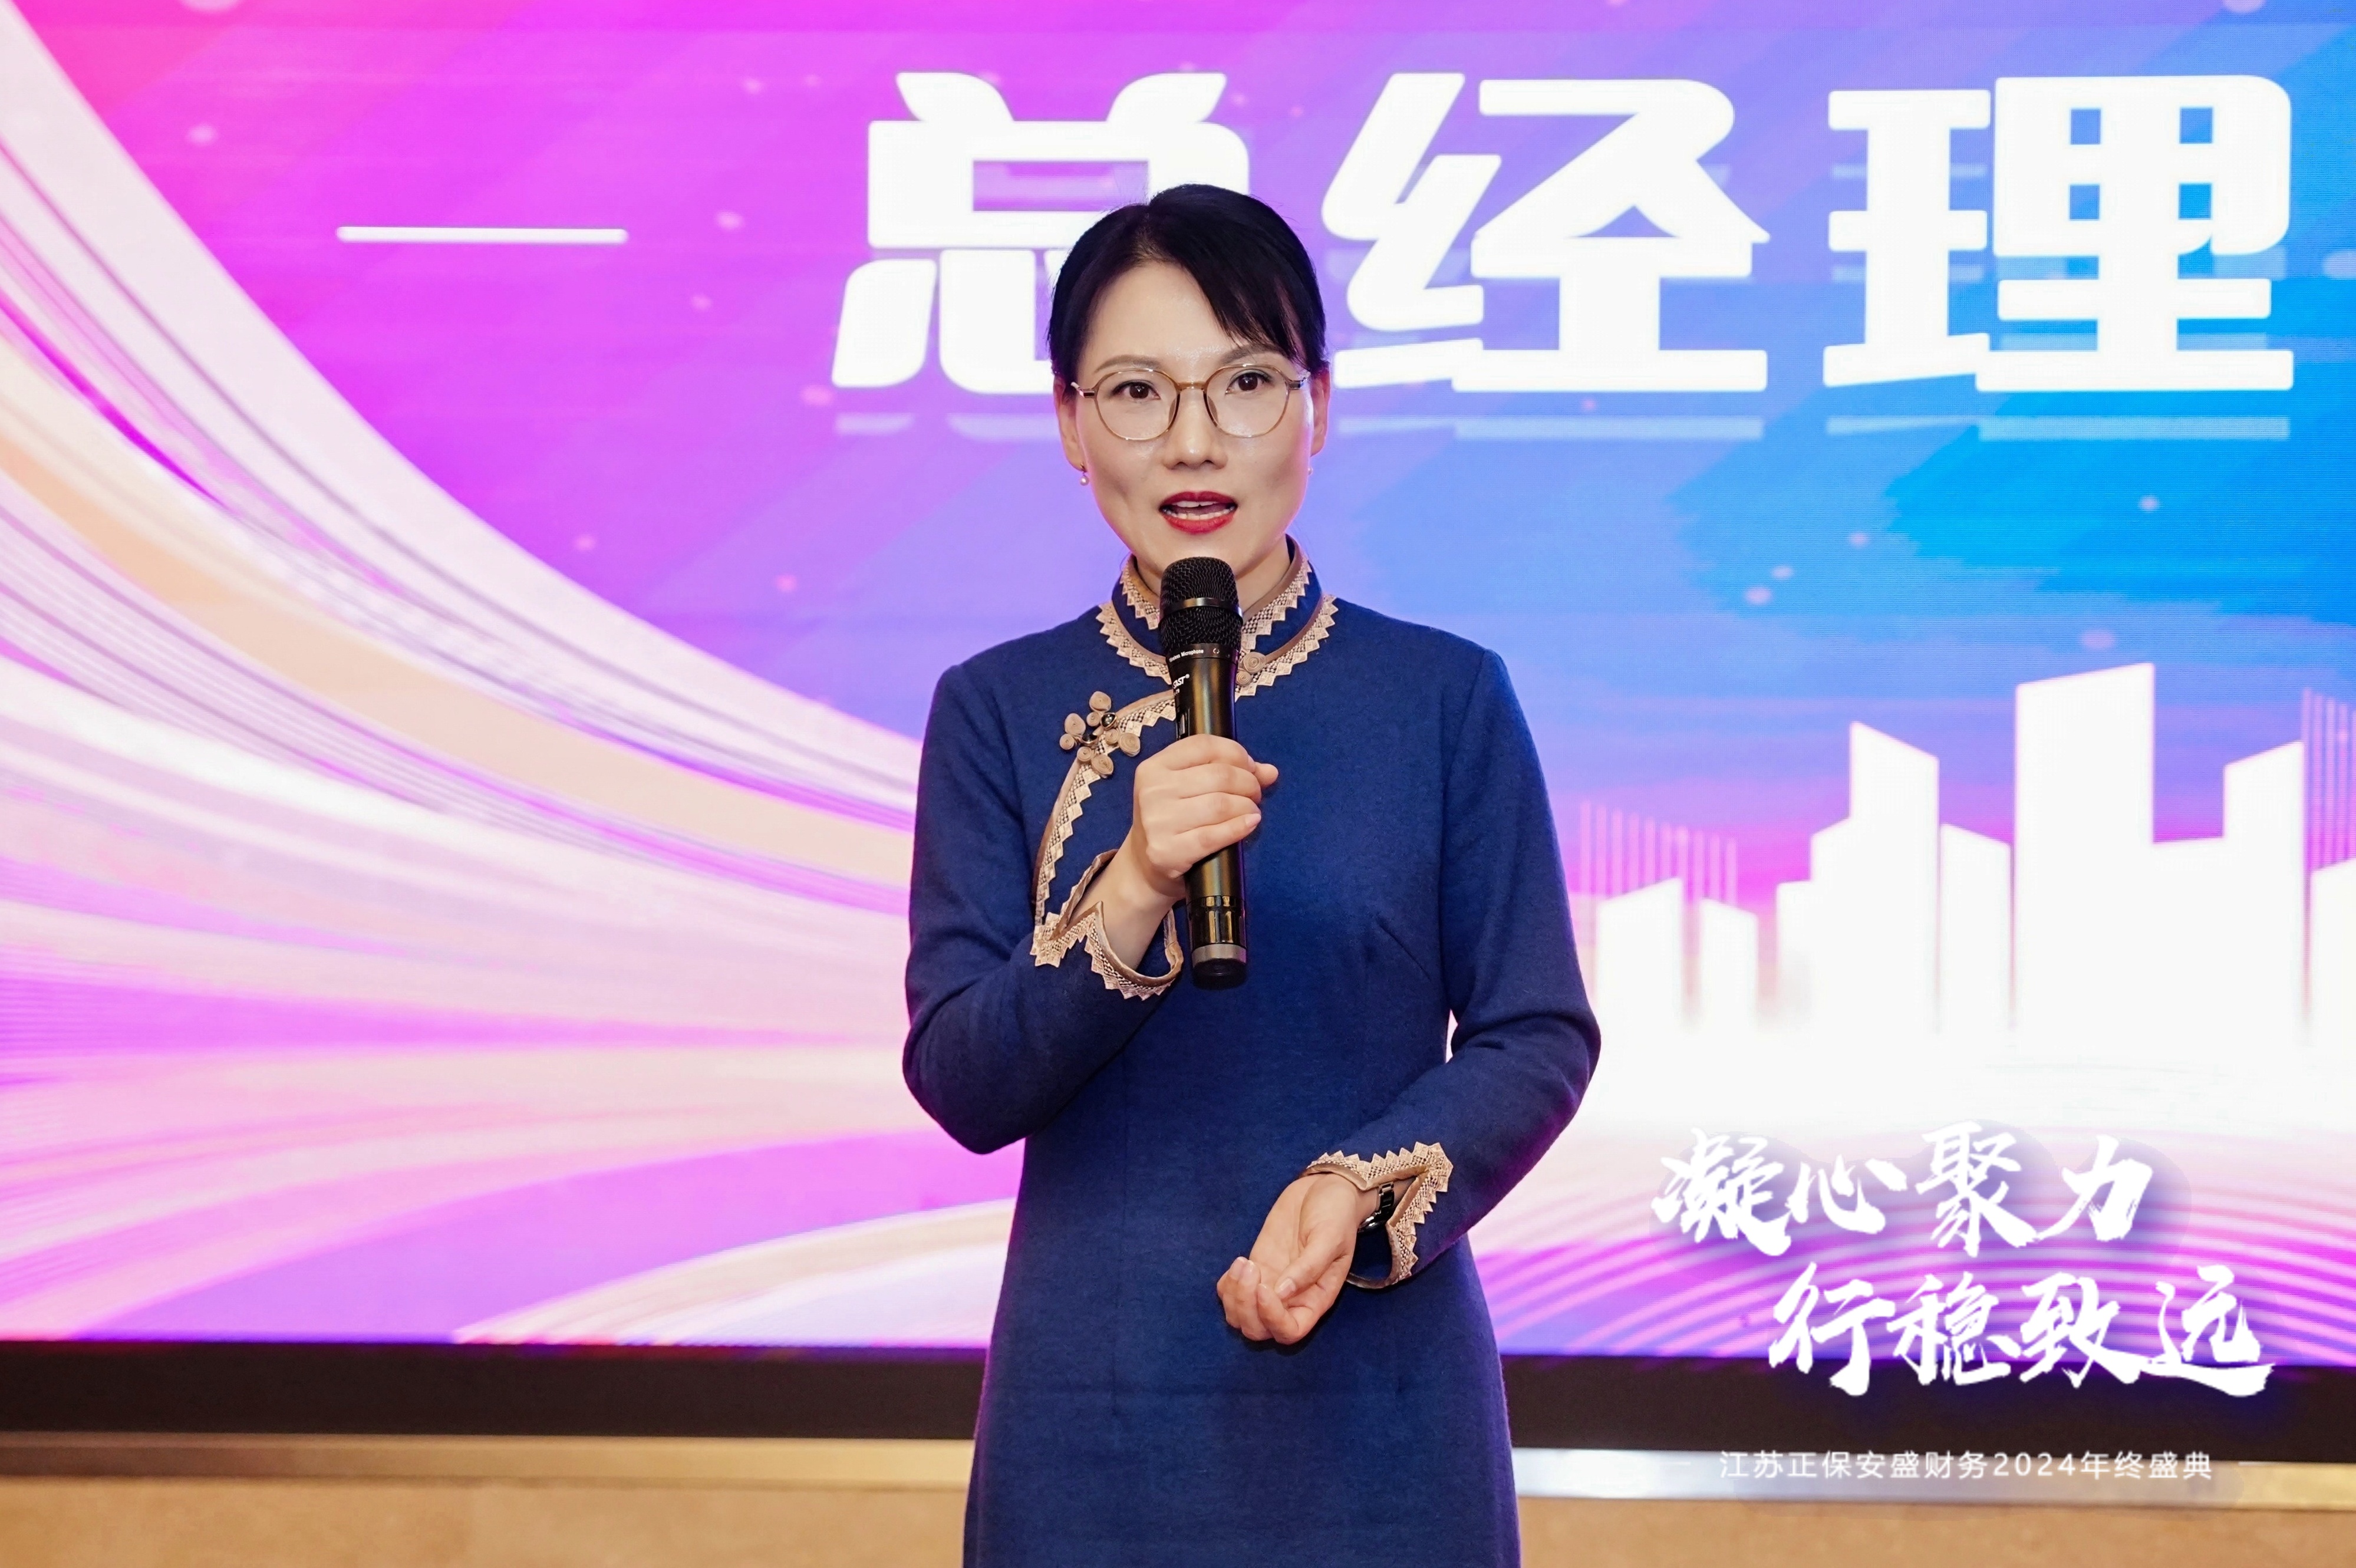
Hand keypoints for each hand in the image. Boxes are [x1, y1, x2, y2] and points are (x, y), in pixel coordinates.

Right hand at [1085, 734, 1276, 965]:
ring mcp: (1157, 822)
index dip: (1236, 753)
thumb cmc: (1173, 821)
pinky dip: (1239, 828)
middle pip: (1219, 774)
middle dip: (1248, 783)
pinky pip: (1214, 835)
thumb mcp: (1188, 789)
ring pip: (1221, 804)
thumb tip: (1269, 772)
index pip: (1204, 745)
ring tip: (1251, 811)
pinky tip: (1249, 824)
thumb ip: (1225, 772)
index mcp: (1155, 767)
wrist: (1145, 866)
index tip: (1250, 768)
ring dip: (1247, 806)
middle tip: (1255, 794)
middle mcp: (1153, 791)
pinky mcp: (1166, 851)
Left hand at [1216, 1174, 1380, 1344]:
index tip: (1265, 1286)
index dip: (1272, 1319)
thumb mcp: (1331, 1238)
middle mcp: (1291, 1300)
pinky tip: (1238, 1262)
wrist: (1325, 1189)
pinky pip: (1231, 1292)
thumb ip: (1309, 1267)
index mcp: (1316, 1300)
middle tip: (1251, 1268)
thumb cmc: (1337, 1215)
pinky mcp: (1257, 1267)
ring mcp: (1270, 1284)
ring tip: (1243, 1262)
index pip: (1290, 1331)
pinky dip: (1227, 1285)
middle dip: (1246, 1308)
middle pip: (1259, 1329)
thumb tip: (1281, 1293)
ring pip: (1240, 1315)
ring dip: (1234, 1296)